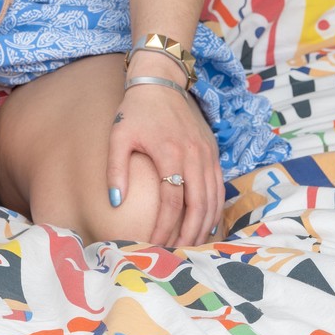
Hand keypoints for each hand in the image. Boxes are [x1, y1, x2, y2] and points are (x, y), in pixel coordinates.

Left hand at [106, 80, 222, 246]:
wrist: (161, 80)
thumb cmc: (137, 109)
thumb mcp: (119, 135)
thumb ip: (116, 170)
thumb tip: (115, 203)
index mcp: (170, 153)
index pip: (171, 202)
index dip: (164, 227)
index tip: (153, 244)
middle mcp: (194, 155)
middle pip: (198, 206)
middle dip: (188, 235)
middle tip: (176, 254)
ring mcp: (207, 153)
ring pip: (213, 200)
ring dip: (203, 226)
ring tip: (190, 246)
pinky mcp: (213, 151)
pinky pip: (219, 187)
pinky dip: (215, 209)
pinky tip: (205, 223)